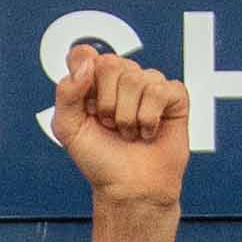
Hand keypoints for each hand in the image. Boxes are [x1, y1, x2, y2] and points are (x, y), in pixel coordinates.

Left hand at [50, 41, 190, 211]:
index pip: (83, 54)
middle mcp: (121, 78)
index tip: (86, 105)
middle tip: (109, 124)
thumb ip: (66, 93)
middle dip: (105, 103)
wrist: (129, 187)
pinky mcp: (174, 95)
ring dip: (127, 117)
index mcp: (92, 81)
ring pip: (135, 78)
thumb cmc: (99, 159)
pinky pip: (160, 91)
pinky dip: (149, 118)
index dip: (82, 76)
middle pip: (110, 63)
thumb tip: (89, 63)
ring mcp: (149, 84)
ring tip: (128, 132)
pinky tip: (148, 132)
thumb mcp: (68, 128)